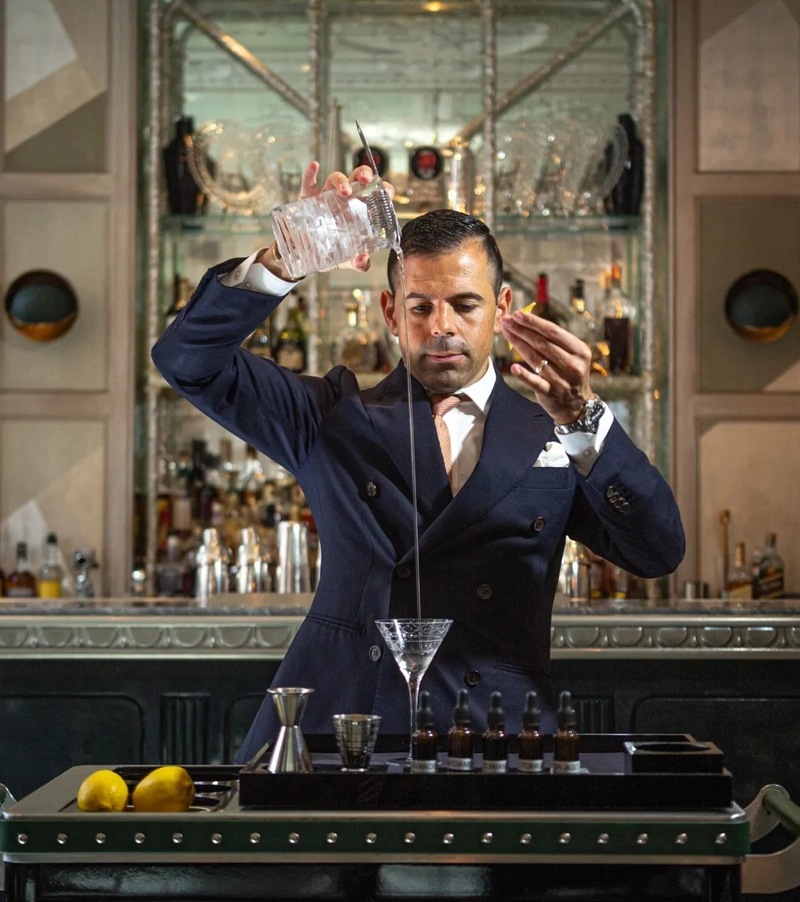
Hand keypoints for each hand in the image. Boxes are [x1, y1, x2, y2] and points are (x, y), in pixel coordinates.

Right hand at [258, 161, 396, 277]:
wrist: (306, 256)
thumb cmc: (332, 252)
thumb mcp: (348, 260)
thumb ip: (359, 263)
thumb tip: (362, 259)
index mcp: (359, 210)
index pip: (374, 193)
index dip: (383, 189)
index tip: (388, 192)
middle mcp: (345, 199)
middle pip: (356, 178)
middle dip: (363, 175)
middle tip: (365, 180)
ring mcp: (326, 196)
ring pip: (335, 179)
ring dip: (341, 180)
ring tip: (344, 190)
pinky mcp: (308, 198)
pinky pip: (309, 183)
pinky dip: (311, 174)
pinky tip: (315, 167)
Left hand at [500, 310, 593, 424]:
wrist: (576, 405)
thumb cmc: (569, 373)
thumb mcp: (572, 355)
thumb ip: (555, 341)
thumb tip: (528, 321)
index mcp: (579, 350)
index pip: (553, 332)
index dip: (534, 322)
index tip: (518, 314)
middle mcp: (573, 364)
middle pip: (542, 343)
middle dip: (522, 330)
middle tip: (507, 320)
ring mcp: (562, 380)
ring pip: (536, 359)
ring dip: (518, 344)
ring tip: (506, 333)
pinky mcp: (550, 394)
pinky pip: (535, 382)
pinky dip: (524, 375)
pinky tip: (513, 367)